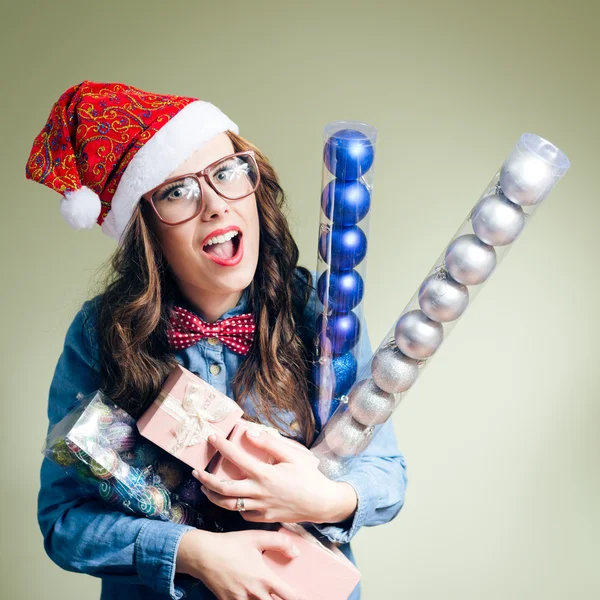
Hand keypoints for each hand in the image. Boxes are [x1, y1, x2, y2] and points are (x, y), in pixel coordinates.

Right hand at [176, 528, 305, 599]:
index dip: (299, 599)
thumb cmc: (231, 544)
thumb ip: (279, 542)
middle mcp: (254, 593)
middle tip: (286, 597)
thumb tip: (296, 553)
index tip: (307, 598)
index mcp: (264, 578)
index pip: (288, 596)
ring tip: (270, 596)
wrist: (202, 554)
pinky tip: (254, 598)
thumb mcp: (256, 537)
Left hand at [193, 430, 357, 523]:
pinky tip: (230, 500)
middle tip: (195, 472)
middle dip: (205, 479)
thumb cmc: (309, 477)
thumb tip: (250, 432)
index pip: (236, 458)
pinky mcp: (264, 518)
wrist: (322, 503)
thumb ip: (270, 444)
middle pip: (223, 488)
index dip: (222, 446)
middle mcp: (258, 493)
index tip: (212, 438)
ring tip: (204, 488)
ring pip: (228, 505)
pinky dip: (233, 507)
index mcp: (264, 474)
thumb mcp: (292, 455)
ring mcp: (260, 508)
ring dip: (213, 496)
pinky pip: (242, 514)